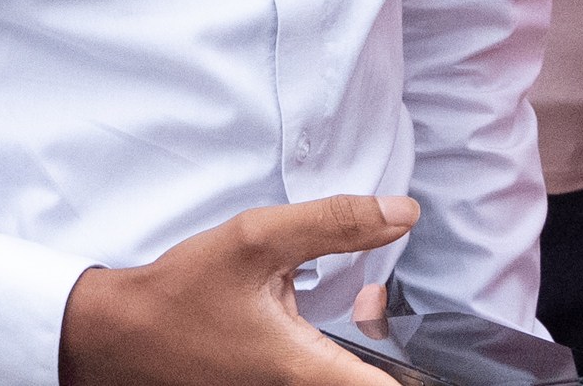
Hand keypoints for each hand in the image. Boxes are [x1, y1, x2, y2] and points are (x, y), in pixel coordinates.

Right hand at [59, 193, 418, 385]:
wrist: (120, 335)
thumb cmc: (184, 291)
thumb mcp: (258, 237)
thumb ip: (334, 223)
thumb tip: (404, 214)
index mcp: (305, 369)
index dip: (425, 377)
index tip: (462, 357)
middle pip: (372, 382)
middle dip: (400, 348)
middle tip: (417, 310)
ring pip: (348, 373)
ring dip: (372, 342)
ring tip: (384, 297)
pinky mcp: (269, 383)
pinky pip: (324, 371)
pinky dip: (345, 342)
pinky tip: (348, 299)